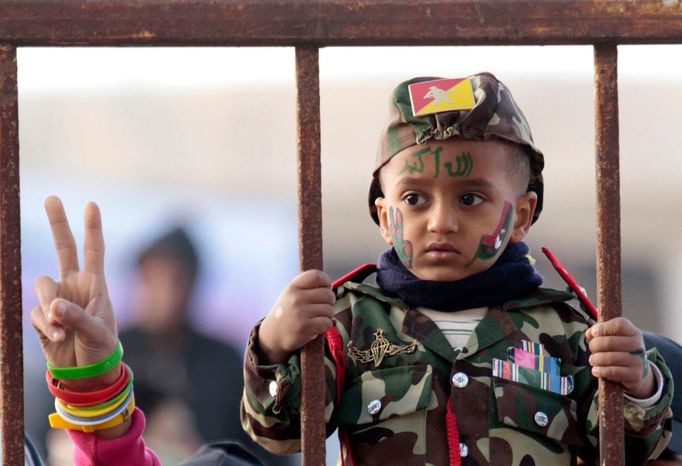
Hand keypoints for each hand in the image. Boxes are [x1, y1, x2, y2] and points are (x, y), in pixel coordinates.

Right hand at [30, 197, 127, 437]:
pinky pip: (38, 313)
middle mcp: (74, 286)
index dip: (92, 228)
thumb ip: (77, 317)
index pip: (94, 251)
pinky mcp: (42, 315)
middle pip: (64, 248)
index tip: (91, 204)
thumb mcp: (97, 333)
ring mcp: (56, 299)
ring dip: (50, 307)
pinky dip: (48, 326)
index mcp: (95, 285)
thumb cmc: (101, 349)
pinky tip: (59, 339)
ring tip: (64, 330)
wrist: (86, 373)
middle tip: (52, 197)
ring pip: (42, 287)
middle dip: (58, 223)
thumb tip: (54, 305)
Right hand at [258, 270, 334, 363]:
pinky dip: (325, 325)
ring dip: (327, 315)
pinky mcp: (304, 327)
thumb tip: (328, 286)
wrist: (273, 334)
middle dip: (330, 301)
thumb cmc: (287, 312)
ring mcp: (300, 313)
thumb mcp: (290, 294)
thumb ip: (307, 287)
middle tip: (323, 307)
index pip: (316, 275)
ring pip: (329, 310)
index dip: (326, 281)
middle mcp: (296, 298)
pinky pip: (327, 322)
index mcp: (293, 287)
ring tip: (317, 318)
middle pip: (327, 294)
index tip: (326, 288)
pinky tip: (316, 326)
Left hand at [586, 317, 653, 398]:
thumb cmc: (620, 350)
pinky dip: (600, 371)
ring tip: (593, 360)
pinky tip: (596, 370)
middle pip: (610, 342)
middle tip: (592, 350)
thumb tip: (589, 333)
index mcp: (633, 332)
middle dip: (594, 346)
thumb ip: (600, 332)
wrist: (637, 372)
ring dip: (596, 359)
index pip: (618, 325)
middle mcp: (638, 345)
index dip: (602, 328)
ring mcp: (638, 361)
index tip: (593, 334)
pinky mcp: (635, 375)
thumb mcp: (613, 338)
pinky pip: (613, 372)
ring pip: (610, 358)